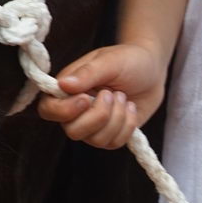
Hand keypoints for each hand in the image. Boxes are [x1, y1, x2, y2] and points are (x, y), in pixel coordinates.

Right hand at [38, 40, 164, 148]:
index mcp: (67, 89)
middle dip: (98, 116)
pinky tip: (131, 108)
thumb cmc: (127, 60)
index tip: (85, 99)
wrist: (153, 70)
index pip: (48, 110)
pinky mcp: (112, 134)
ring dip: (117, 118)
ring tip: (123, 97)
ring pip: (96, 140)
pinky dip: (128, 125)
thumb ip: (87, 73)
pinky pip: (115, 142)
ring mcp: (94, 125)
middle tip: (112, 94)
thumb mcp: (109, 61)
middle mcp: (76, 111)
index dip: (64, 111)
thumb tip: (63, 84)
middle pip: (72, 131)